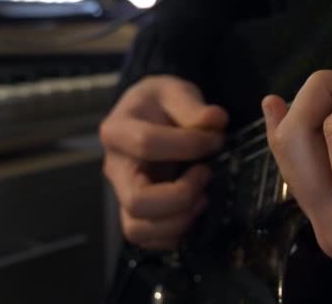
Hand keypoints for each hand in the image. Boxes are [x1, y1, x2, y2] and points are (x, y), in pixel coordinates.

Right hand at [100, 75, 227, 249]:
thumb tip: (215, 120)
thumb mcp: (174, 90)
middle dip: (181, 194)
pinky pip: (149, 241)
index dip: (188, 145)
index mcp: (118, 131)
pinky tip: (196, 213)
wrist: (151, 117)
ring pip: (138, 229)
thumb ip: (192, 105)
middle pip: (137, 200)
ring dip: (179, 221)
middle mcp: (115, 169)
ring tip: (203, 198)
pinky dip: (176, 235)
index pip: (146, 144)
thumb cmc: (161, 103)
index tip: (216, 138)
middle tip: (206, 175)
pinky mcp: (138, 214)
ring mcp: (123, 195)